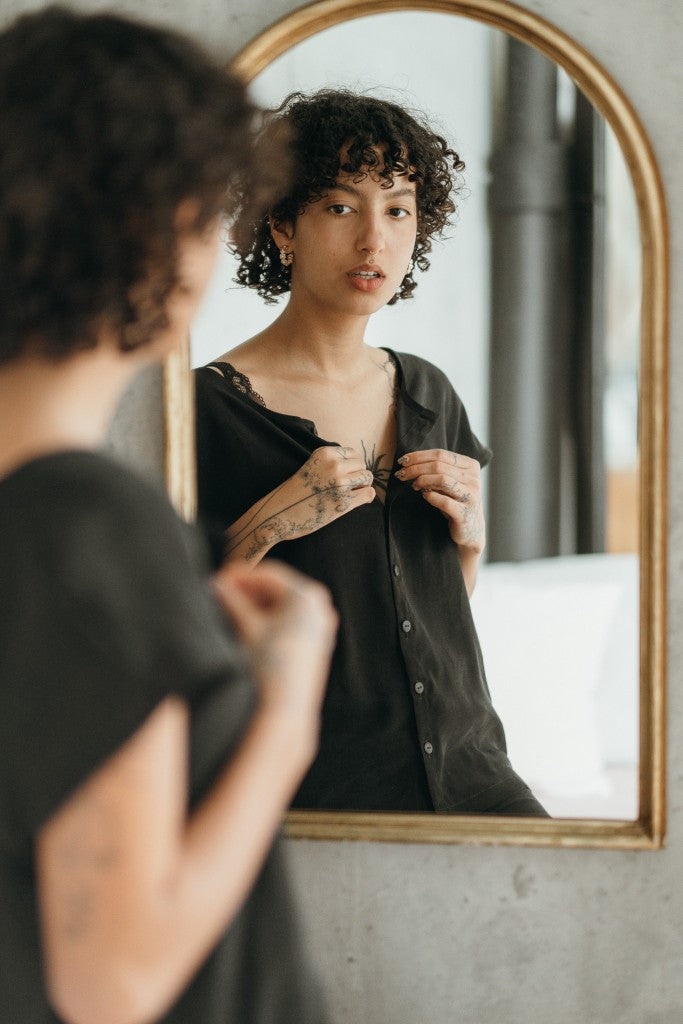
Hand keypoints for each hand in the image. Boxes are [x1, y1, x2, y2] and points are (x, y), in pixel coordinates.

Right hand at [212, 560, 337, 722]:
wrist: (286, 708)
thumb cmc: (270, 664)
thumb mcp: (247, 626)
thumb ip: (230, 600)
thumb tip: (215, 584)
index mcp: (307, 596)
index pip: (268, 575)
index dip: (240, 576)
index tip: (217, 580)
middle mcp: (318, 607)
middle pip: (275, 589)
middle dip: (246, 592)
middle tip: (219, 596)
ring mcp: (319, 625)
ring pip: (280, 606)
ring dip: (253, 606)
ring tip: (227, 611)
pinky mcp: (314, 643)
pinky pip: (287, 621)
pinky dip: (266, 620)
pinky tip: (244, 626)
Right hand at [226, 445, 374, 561]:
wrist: (278, 514)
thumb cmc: (294, 493)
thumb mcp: (311, 467)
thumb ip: (331, 463)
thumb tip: (358, 466)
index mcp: (324, 454)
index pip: (352, 453)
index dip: (352, 465)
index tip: (345, 475)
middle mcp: (333, 465)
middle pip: (362, 464)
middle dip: (358, 475)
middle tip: (348, 487)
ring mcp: (340, 483)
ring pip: (367, 477)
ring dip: (362, 485)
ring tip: (351, 493)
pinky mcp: (343, 502)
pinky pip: (368, 493)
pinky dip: (366, 497)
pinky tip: (357, 501)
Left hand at [395, 448, 485, 553]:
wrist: (470, 530)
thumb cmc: (455, 502)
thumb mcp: (450, 482)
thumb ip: (437, 469)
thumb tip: (409, 462)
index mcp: (470, 466)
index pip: (441, 454)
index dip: (418, 456)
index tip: (402, 461)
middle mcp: (473, 479)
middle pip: (439, 465)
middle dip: (415, 468)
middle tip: (401, 474)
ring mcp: (471, 496)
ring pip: (442, 479)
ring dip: (422, 480)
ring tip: (413, 486)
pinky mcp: (465, 513)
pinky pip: (444, 501)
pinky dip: (430, 496)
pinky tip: (424, 496)